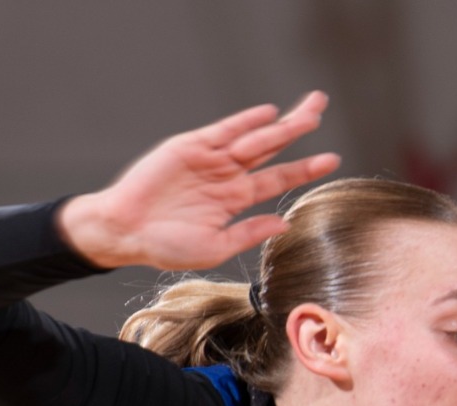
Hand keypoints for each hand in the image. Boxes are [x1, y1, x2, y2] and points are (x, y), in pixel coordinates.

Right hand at [56, 92, 340, 270]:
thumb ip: (248, 233)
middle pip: (272, 148)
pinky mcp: (190, 147)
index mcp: (236, 199)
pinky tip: (269, 114)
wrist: (124, 232)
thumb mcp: (215, 247)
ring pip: (254, 138)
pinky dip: (245, 122)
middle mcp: (228, 175)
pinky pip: (224, 132)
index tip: (332, 160)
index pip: (279, 179)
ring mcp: (210, 159)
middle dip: (298, 128)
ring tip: (310, 110)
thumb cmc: (166, 246)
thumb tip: (284, 224)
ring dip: (282, 124)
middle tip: (321, 107)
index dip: (306, 168)